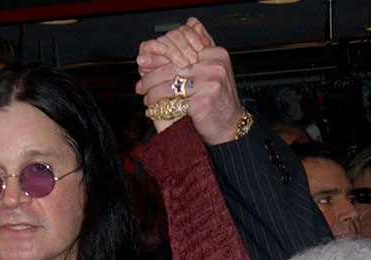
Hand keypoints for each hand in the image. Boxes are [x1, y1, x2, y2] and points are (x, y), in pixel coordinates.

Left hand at [136, 19, 244, 143]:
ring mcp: (209, 84)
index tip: (142, 62)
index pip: (180, 52)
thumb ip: (202, 49)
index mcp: (216, 54)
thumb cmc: (218, 99)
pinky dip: (160, 108)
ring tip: (146, 99)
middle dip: (151, 77)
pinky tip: (153, 111)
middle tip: (140, 86)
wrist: (230, 126)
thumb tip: (190, 23)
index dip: (158, 58)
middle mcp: (214, 66)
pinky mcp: (203, 102)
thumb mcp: (214, 69)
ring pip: (170, 85)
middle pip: (173, 68)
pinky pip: (174, 102)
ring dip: (153, 94)